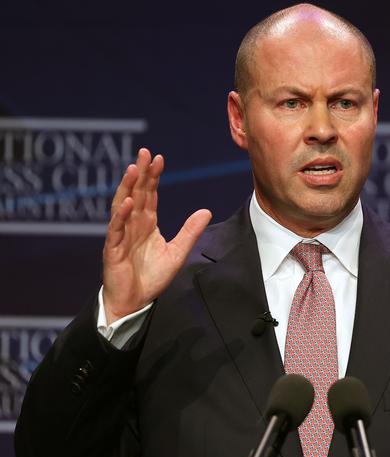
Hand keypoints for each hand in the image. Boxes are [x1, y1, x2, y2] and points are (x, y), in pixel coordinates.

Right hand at [102, 148, 211, 323]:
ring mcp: (121, 235)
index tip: (159, 158)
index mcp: (146, 224)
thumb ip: (190, 232)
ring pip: (122, 206)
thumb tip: (206, 211)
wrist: (135, 302)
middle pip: (135, 193)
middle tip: (144, 152)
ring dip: (127, 187)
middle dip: (140, 173)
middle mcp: (132, 225)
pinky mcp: (113, 249)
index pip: (149, 194)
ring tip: (133, 169)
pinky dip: (121, 215)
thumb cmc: (152, 278)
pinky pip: (116, 229)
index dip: (153, 176)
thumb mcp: (178, 253)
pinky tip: (128, 202)